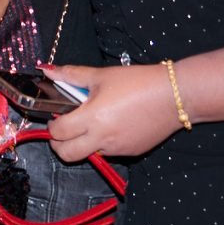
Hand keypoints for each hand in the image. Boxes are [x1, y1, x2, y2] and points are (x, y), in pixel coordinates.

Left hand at [45, 62, 181, 161]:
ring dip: (83, 144)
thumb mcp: (102, 75)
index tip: (56, 117)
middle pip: (66, 155)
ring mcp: (118, 149)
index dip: (52, 126)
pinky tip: (112, 126)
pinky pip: (108, 153)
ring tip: (92, 123)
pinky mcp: (132, 152)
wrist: (176, 95)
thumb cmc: (138, 82)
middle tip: (65, 129)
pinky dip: (102, 144)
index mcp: (91, 118)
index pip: (58, 133)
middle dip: (59, 144)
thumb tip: (46, 69)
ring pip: (88, 155)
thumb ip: (71, 75)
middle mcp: (102, 139)